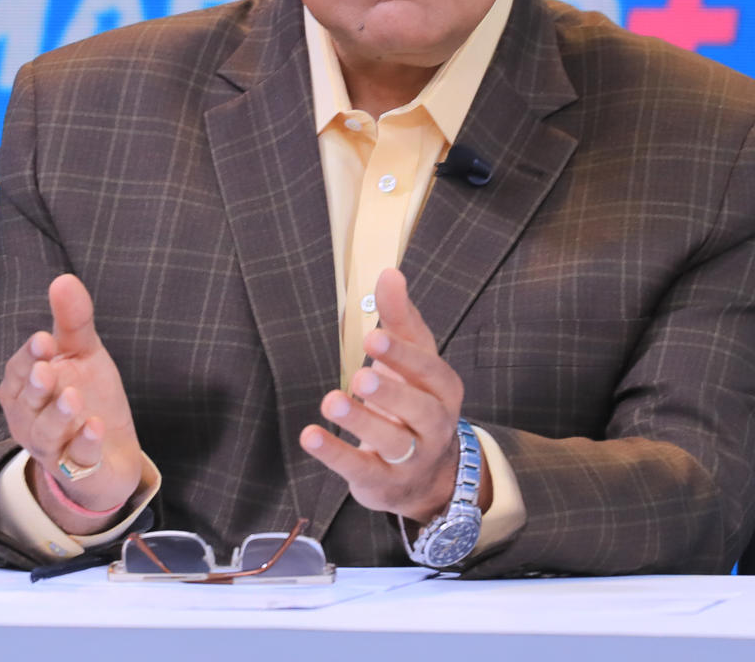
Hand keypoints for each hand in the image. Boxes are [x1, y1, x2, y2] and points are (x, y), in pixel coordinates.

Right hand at [0, 274, 144, 523]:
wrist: (111, 453)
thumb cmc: (88, 395)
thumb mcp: (83, 355)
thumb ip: (73, 321)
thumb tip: (63, 278)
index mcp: (24, 389)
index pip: (18, 371)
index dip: (28, 357)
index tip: (44, 340)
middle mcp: (29, 420)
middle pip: (25, 404)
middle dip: (35, 387)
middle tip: (46, 371)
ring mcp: (52, 448)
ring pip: (46, 434)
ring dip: (58, 416)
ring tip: (73, 397)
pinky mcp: (78, 471)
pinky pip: (77, 460)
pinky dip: (85, 444)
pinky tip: (95, 427)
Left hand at [299, 267, 491, 523]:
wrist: (427, 476)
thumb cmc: (414, 401)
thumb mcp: (413, 360)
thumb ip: (400, 318)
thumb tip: (389, 272)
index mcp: (444, 390)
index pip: (430, 372)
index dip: (404, 356)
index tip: (374, 337)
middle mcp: (435, 426)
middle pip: (419, 410)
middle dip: (391, 393)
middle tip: (361, 375)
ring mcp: (411, 459)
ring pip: (391, 442)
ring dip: (362, 422)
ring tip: (332, 401)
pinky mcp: (382, 482)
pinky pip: (360, 468)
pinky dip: (334, 453)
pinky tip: (310, 435)